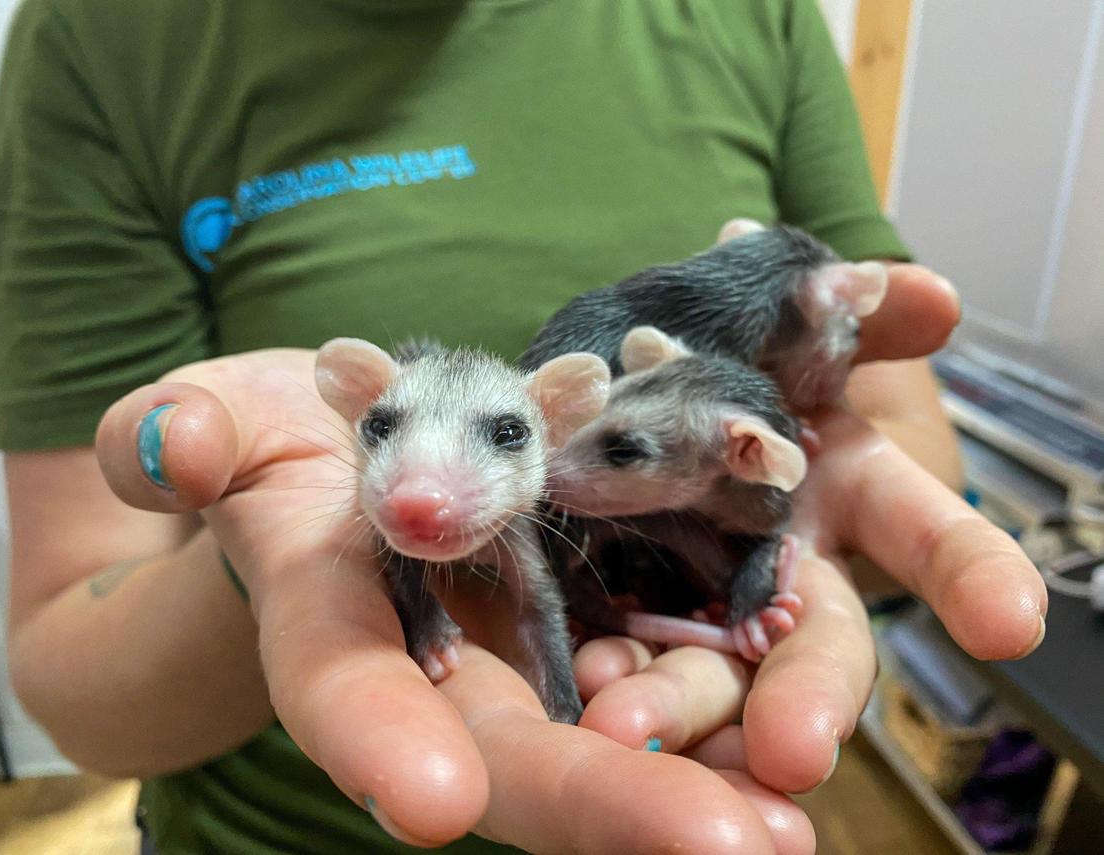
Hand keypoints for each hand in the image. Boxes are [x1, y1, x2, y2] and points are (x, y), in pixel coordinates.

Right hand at [95, 349, 813, 852]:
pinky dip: (716, 716)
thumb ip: (183, 434)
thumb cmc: (268, 440)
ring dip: (693, 786)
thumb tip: (173, 441)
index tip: (433, 807)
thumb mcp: (215, 419)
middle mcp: (435, 665)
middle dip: (603, 803)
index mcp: (331, 621)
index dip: (377, 745)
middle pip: (507, 749)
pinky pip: (649, 678)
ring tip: (791, 824)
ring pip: (598, 738)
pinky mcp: (580, 620)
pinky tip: (792, 744)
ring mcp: (516, 652)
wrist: (351, 452)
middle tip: (724, 848)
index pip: (343, 690)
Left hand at [568, 264, 1046, 793]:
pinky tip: (581, 692)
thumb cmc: (743, 359)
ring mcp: (712, 605)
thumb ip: (859, 321)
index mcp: (849, 499)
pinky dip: (611, 681)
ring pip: (714, 673)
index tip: (1010, 621)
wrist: (648, 378)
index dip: (974, 576)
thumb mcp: (799, 335)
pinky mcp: (630, 616)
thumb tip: (927, 295)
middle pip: (817, 647)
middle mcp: (794, 571)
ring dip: (683, 703)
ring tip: (627, 720)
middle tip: (790, 749)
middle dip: (808, 697)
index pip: (926, 540)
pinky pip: (625, 659)